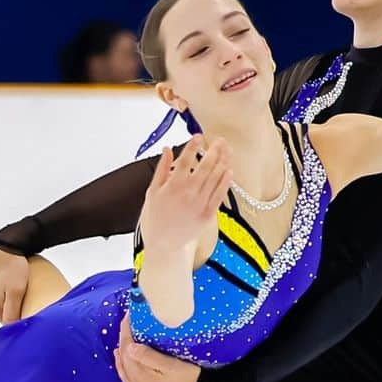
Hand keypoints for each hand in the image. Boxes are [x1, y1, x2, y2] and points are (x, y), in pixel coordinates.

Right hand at [0, 246, 30, 322]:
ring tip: (11, 288)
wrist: (5, 246)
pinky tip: (1, 283)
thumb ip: (12, 312)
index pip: (5, 322)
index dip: (16, 316)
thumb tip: (10, 327)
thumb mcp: (17, 291)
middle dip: (9, 308)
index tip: (24, 308)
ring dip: (1, 300)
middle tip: (19, 296)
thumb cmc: (12, 266)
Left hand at [114, 313, 199, 381]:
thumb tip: (129, 347)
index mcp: (144, 378)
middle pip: (125, 362)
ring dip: (121, 358)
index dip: (126, 334)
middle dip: (123, 342)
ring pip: (125, 373)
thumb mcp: (172, 364)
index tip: (127, 319)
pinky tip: (126, 365)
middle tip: (125, 326)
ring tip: (120, 345)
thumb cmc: (190, 378)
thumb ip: (149, 357)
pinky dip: (125, 371)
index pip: (129, 352)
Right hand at [139, 134, 232, 253]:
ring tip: (227, 151)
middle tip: (219, 140)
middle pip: (206, 166)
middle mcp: (188, 193)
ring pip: (215, 178)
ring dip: (223, 162)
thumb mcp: (152, 192)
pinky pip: (220, 195)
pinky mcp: (207, 214)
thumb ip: (162, 169)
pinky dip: (225, 182)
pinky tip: (229, 171)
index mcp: (173, 186)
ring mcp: (200, 204)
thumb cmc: (155, 218)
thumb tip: (166, 149)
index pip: (186, 160)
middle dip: (214, 150)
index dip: (193, 146)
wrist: (164, 244)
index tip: (198, 136)